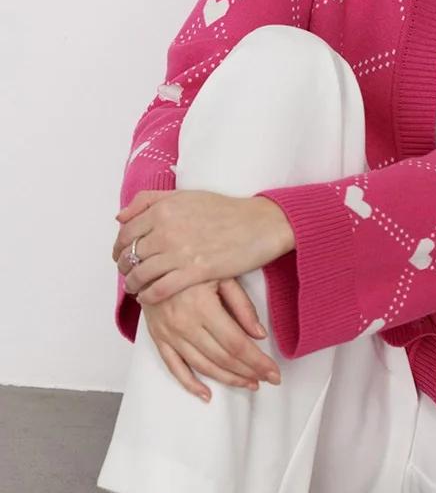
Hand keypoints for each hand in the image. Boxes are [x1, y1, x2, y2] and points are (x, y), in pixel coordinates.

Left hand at [112, 190, 293, 306]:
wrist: (259, 224)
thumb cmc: (226, 210)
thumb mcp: (186, 196)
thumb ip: (150, 200)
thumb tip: (120, 217)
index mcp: (164, 209)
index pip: (126, 232)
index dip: (119, 247)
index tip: (121, 255)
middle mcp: (167, 229)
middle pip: (130, 254)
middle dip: (125, 267)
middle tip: (128, 274)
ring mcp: (180, 251)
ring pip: (141, 274)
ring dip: (133, 284)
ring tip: (136, 288)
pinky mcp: (195, 271)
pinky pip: (159, 289)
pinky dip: (149, 296)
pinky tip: (148, 297)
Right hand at [138, 276, 281, 401]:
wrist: (151, 261)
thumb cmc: (192, 263)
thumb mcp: (223, 274)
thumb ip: (242, 305)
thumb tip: (260, 334)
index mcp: (203, 307)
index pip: (236, 343)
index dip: (257, 361)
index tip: (274, 372)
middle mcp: (184, 324)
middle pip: (222, 358)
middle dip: (249, 372)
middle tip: (268, 379)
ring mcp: (169, 334)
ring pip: (202, 366)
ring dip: (228, 379)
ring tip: (249, 384)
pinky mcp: (158, 338)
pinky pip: (174, 367)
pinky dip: (190, 384)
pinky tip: (206, 394)